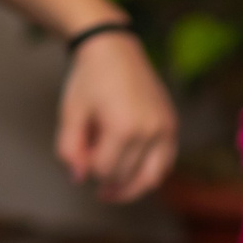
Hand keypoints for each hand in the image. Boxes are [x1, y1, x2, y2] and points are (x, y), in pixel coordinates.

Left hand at [56, 31, 177, 203]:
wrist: (114, 49)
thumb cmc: (89, 80)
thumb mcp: (70, 114)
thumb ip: (70, 150)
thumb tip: (79, 179)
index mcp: (123, 127)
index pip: (103, 170)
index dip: (87, 170)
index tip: (78, 159)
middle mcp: (150, 130)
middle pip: (127, 176)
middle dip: (107, 182)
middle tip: (96, 190)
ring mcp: (165, 128)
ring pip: (153, 176)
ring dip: (133, 189)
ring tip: (115, 193)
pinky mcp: (172, 125)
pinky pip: (165, 162)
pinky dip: (151, 174)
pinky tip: (134, 176)